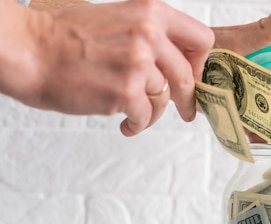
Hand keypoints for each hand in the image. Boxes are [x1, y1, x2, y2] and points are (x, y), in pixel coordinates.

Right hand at [25, 0, 214, 135]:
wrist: (29, 52)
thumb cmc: (65, 39)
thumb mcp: (117, 20)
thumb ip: (150, 36)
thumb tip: (176, 61)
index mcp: (150, 13)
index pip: (201, 39)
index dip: (199, 62)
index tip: (191, 75)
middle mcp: (149, 35)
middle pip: (187, 76)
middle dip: (188, 100)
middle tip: (186, 112)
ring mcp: (138, 64)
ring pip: (164, 99)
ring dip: (152, 112)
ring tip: (134, 113)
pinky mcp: (126, 92)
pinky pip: (146, 116)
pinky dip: (137, 124)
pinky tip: (126, 123)